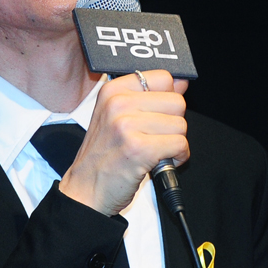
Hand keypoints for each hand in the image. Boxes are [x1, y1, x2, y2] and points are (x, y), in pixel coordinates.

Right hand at [59, 70, 188, 215]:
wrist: (85, 190)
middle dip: (173, 124)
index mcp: (113, 91)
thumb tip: (182, 82)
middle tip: (155, 138)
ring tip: (155, 151)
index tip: (158, 115)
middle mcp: (118, 104)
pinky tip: (160, 162)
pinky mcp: (139, 148)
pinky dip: (177, 157)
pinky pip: (180, 144)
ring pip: (180, 125)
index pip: (164, 78)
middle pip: (176, 102)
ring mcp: (126, 125)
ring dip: (175, 143)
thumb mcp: (118, 117)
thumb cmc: (103, 156)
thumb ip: (150, 96)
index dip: (168, 100)